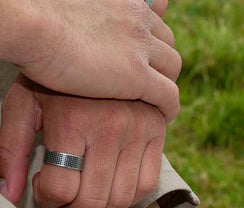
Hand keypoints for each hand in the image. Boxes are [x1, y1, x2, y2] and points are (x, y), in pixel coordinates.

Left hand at [0, 77, 165, 207]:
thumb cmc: (51, 81)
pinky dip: (128, 200)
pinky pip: (146, 185)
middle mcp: (110, 126)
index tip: (42, 193)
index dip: (47, 200)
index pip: (61, 188)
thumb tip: (8, 195)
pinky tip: (110, 192)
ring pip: (122, 200)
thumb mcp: (24, 106)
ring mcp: (138, 131)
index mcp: (72, 119)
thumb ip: (11, 151)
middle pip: (92, 200)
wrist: (95, 47)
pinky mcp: (158, 133)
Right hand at [8, 0, 180, 121]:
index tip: (145, 59)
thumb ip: (87, 11)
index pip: (152, 21)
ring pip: (172, 69)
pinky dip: (169, 108)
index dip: (151, 43)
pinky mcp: (137, 74)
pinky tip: (162, 117)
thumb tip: (83, 26)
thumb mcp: (69, 5)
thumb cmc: (33, 13)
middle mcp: (136, 17)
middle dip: (162, 65)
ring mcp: (139, 45)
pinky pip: (169, 95)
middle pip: (167, 44)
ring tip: (156, 103)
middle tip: (151, 84)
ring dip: (167, 85)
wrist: (27, 22)